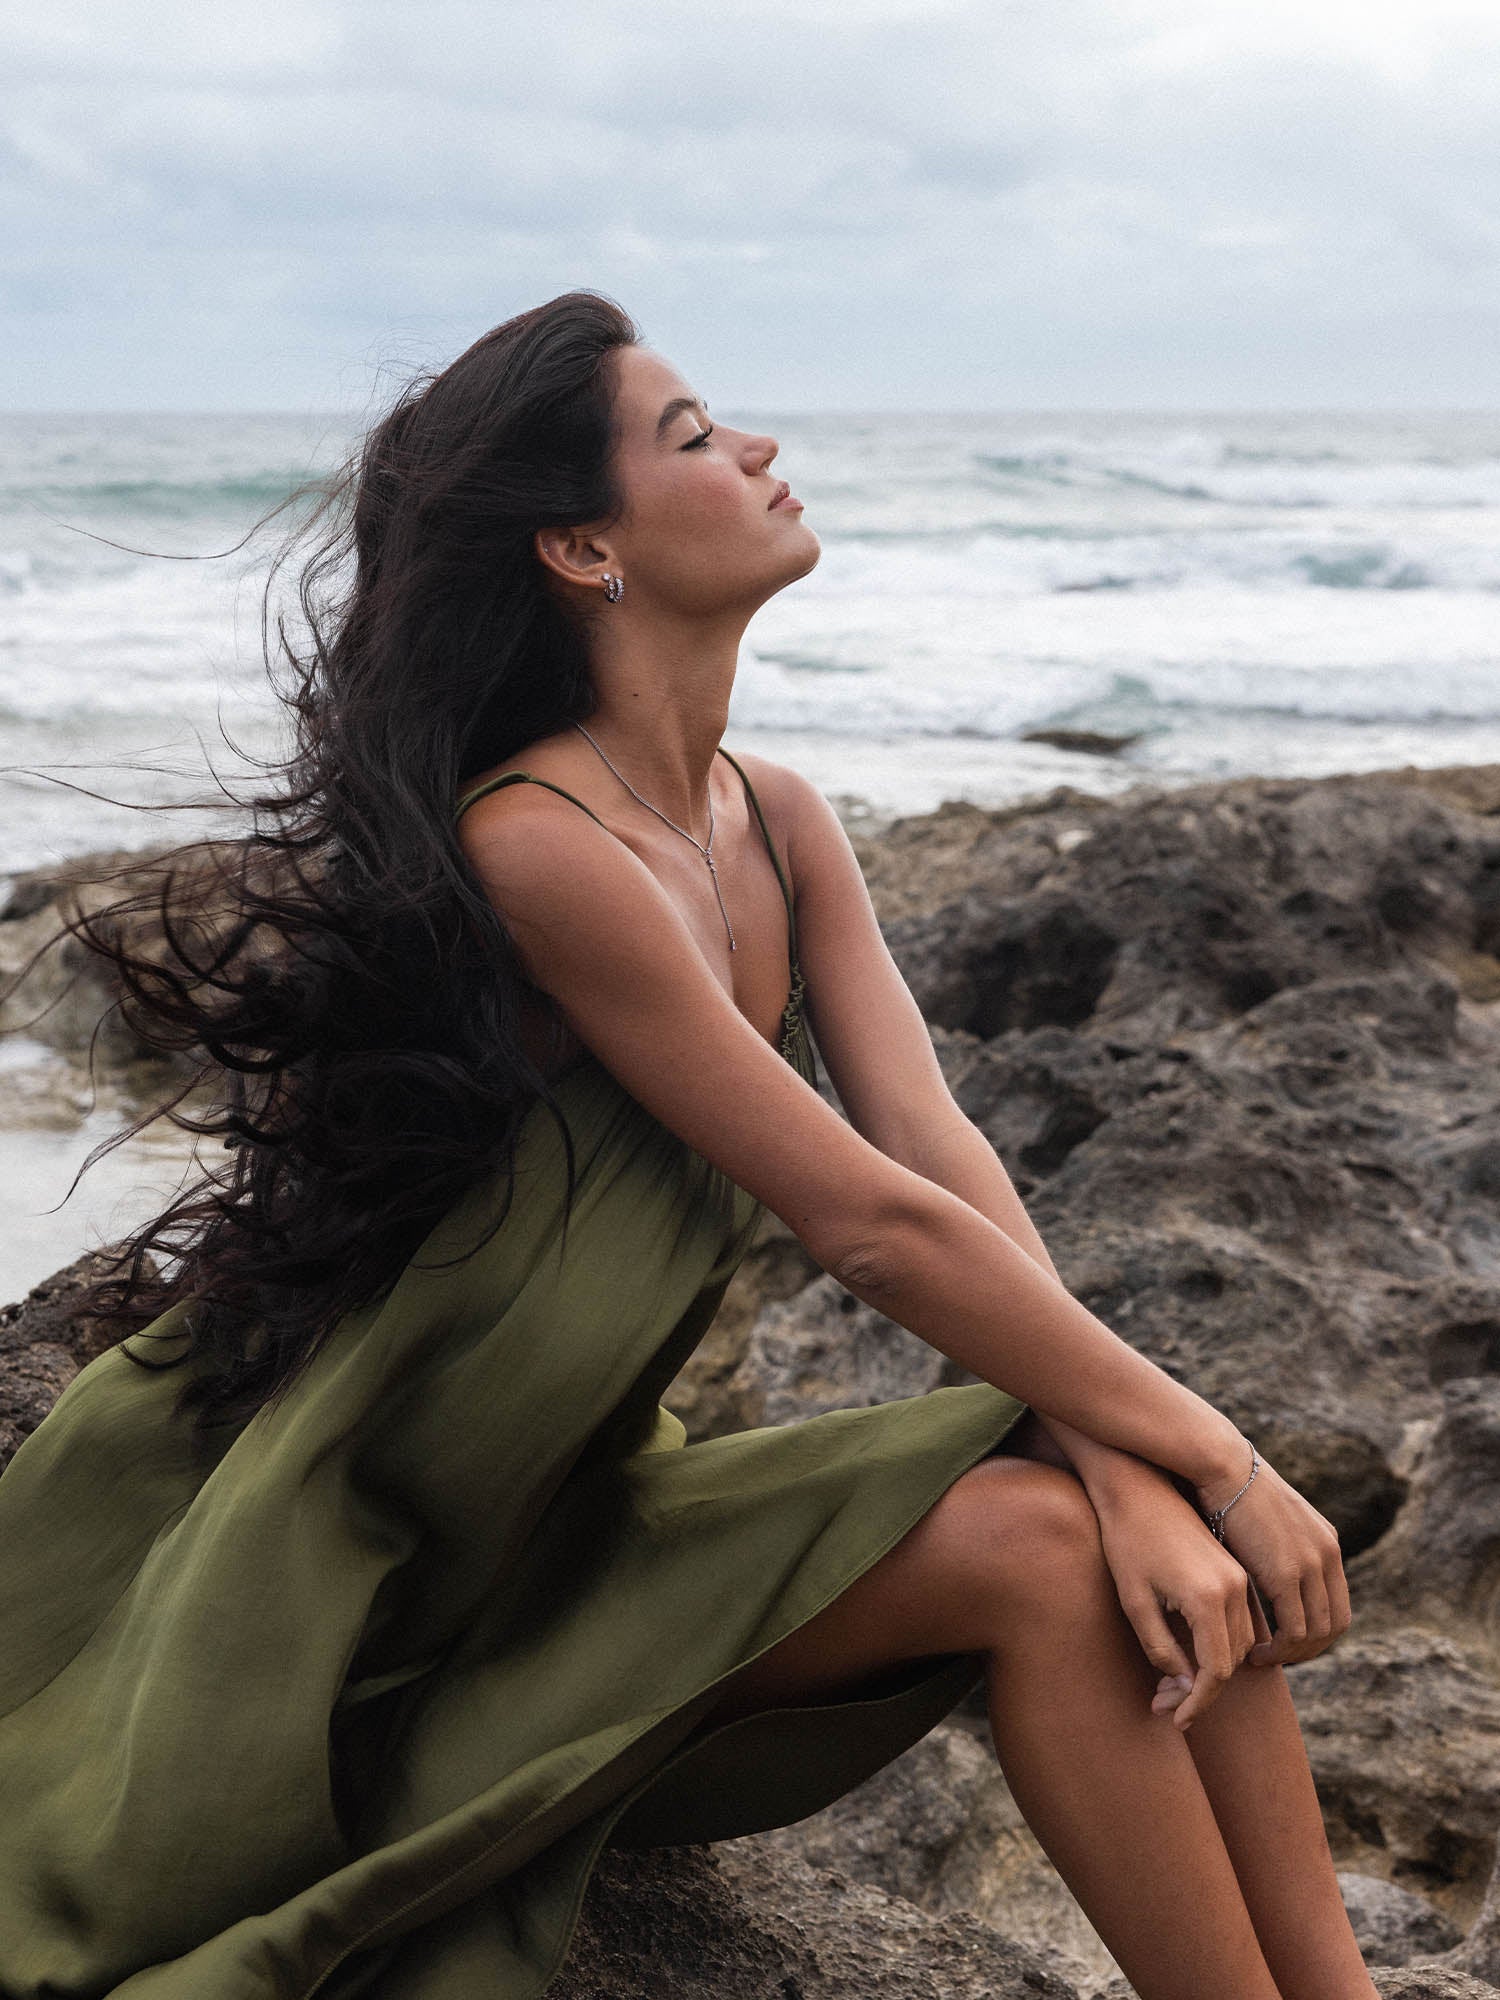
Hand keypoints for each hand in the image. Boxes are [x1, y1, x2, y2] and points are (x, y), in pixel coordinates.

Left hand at [1091, 1468, 1272, 1730]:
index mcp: (1209, 1598)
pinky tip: (1186, 1653)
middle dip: (1200, 1692)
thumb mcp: (1135, 1601)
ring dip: (1210, 1670)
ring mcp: (1239, 1578)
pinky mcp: (1234, 1571)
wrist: (1138, 1487)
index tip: (1173, 1719)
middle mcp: (1235, 1589)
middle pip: (1230, 1662)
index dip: (1196, 1704)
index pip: (1215, 1672)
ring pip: (1238, 1645)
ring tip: (1168, 1684)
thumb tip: (1187, 1687)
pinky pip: (1238, 1623)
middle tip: (1161, 1703)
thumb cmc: (1126, 1542)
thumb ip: (1161, 1649)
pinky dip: (1219, 1645)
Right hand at [1194, 1443, 1351, 1670]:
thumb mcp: (1268, 1518)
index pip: (1338, 1604)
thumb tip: (1265, 1563)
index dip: (1317, 1632)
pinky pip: (1294, 1628)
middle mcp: (1328, 1554)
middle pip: (1335, 1623)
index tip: (1286, 1642)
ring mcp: (1311, 1563)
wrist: (1222, 1465)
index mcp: (1327, 1542)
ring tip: (1261, 1657)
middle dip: (1308, 1650)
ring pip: (1316, 1632)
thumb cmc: (1229, 1487)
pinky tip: (1253, 1650)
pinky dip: (1279, 1648)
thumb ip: (1277, 1544)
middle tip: (1276, 1658)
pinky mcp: (1287, 1572)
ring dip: (1291, 1653)